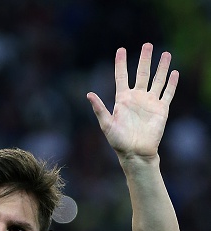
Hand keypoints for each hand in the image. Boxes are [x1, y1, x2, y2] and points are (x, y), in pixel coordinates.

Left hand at [87, 43, 178, 159]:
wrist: (136, 153)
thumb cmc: (119, 142)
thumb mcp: (107, 125)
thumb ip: (99, 109)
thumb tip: (88, 94)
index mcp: (123, 99)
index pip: (122, 77)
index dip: (121, 63)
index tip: (121, 49)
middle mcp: (137, 98)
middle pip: (142, 73)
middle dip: (144, 59)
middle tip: (148, 44)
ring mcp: (149, 103)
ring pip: (157, 80)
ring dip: (161, 67)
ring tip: (165, 53)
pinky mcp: (161, 110)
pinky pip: (167, 93)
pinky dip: (171, 83)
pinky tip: (174, 72)